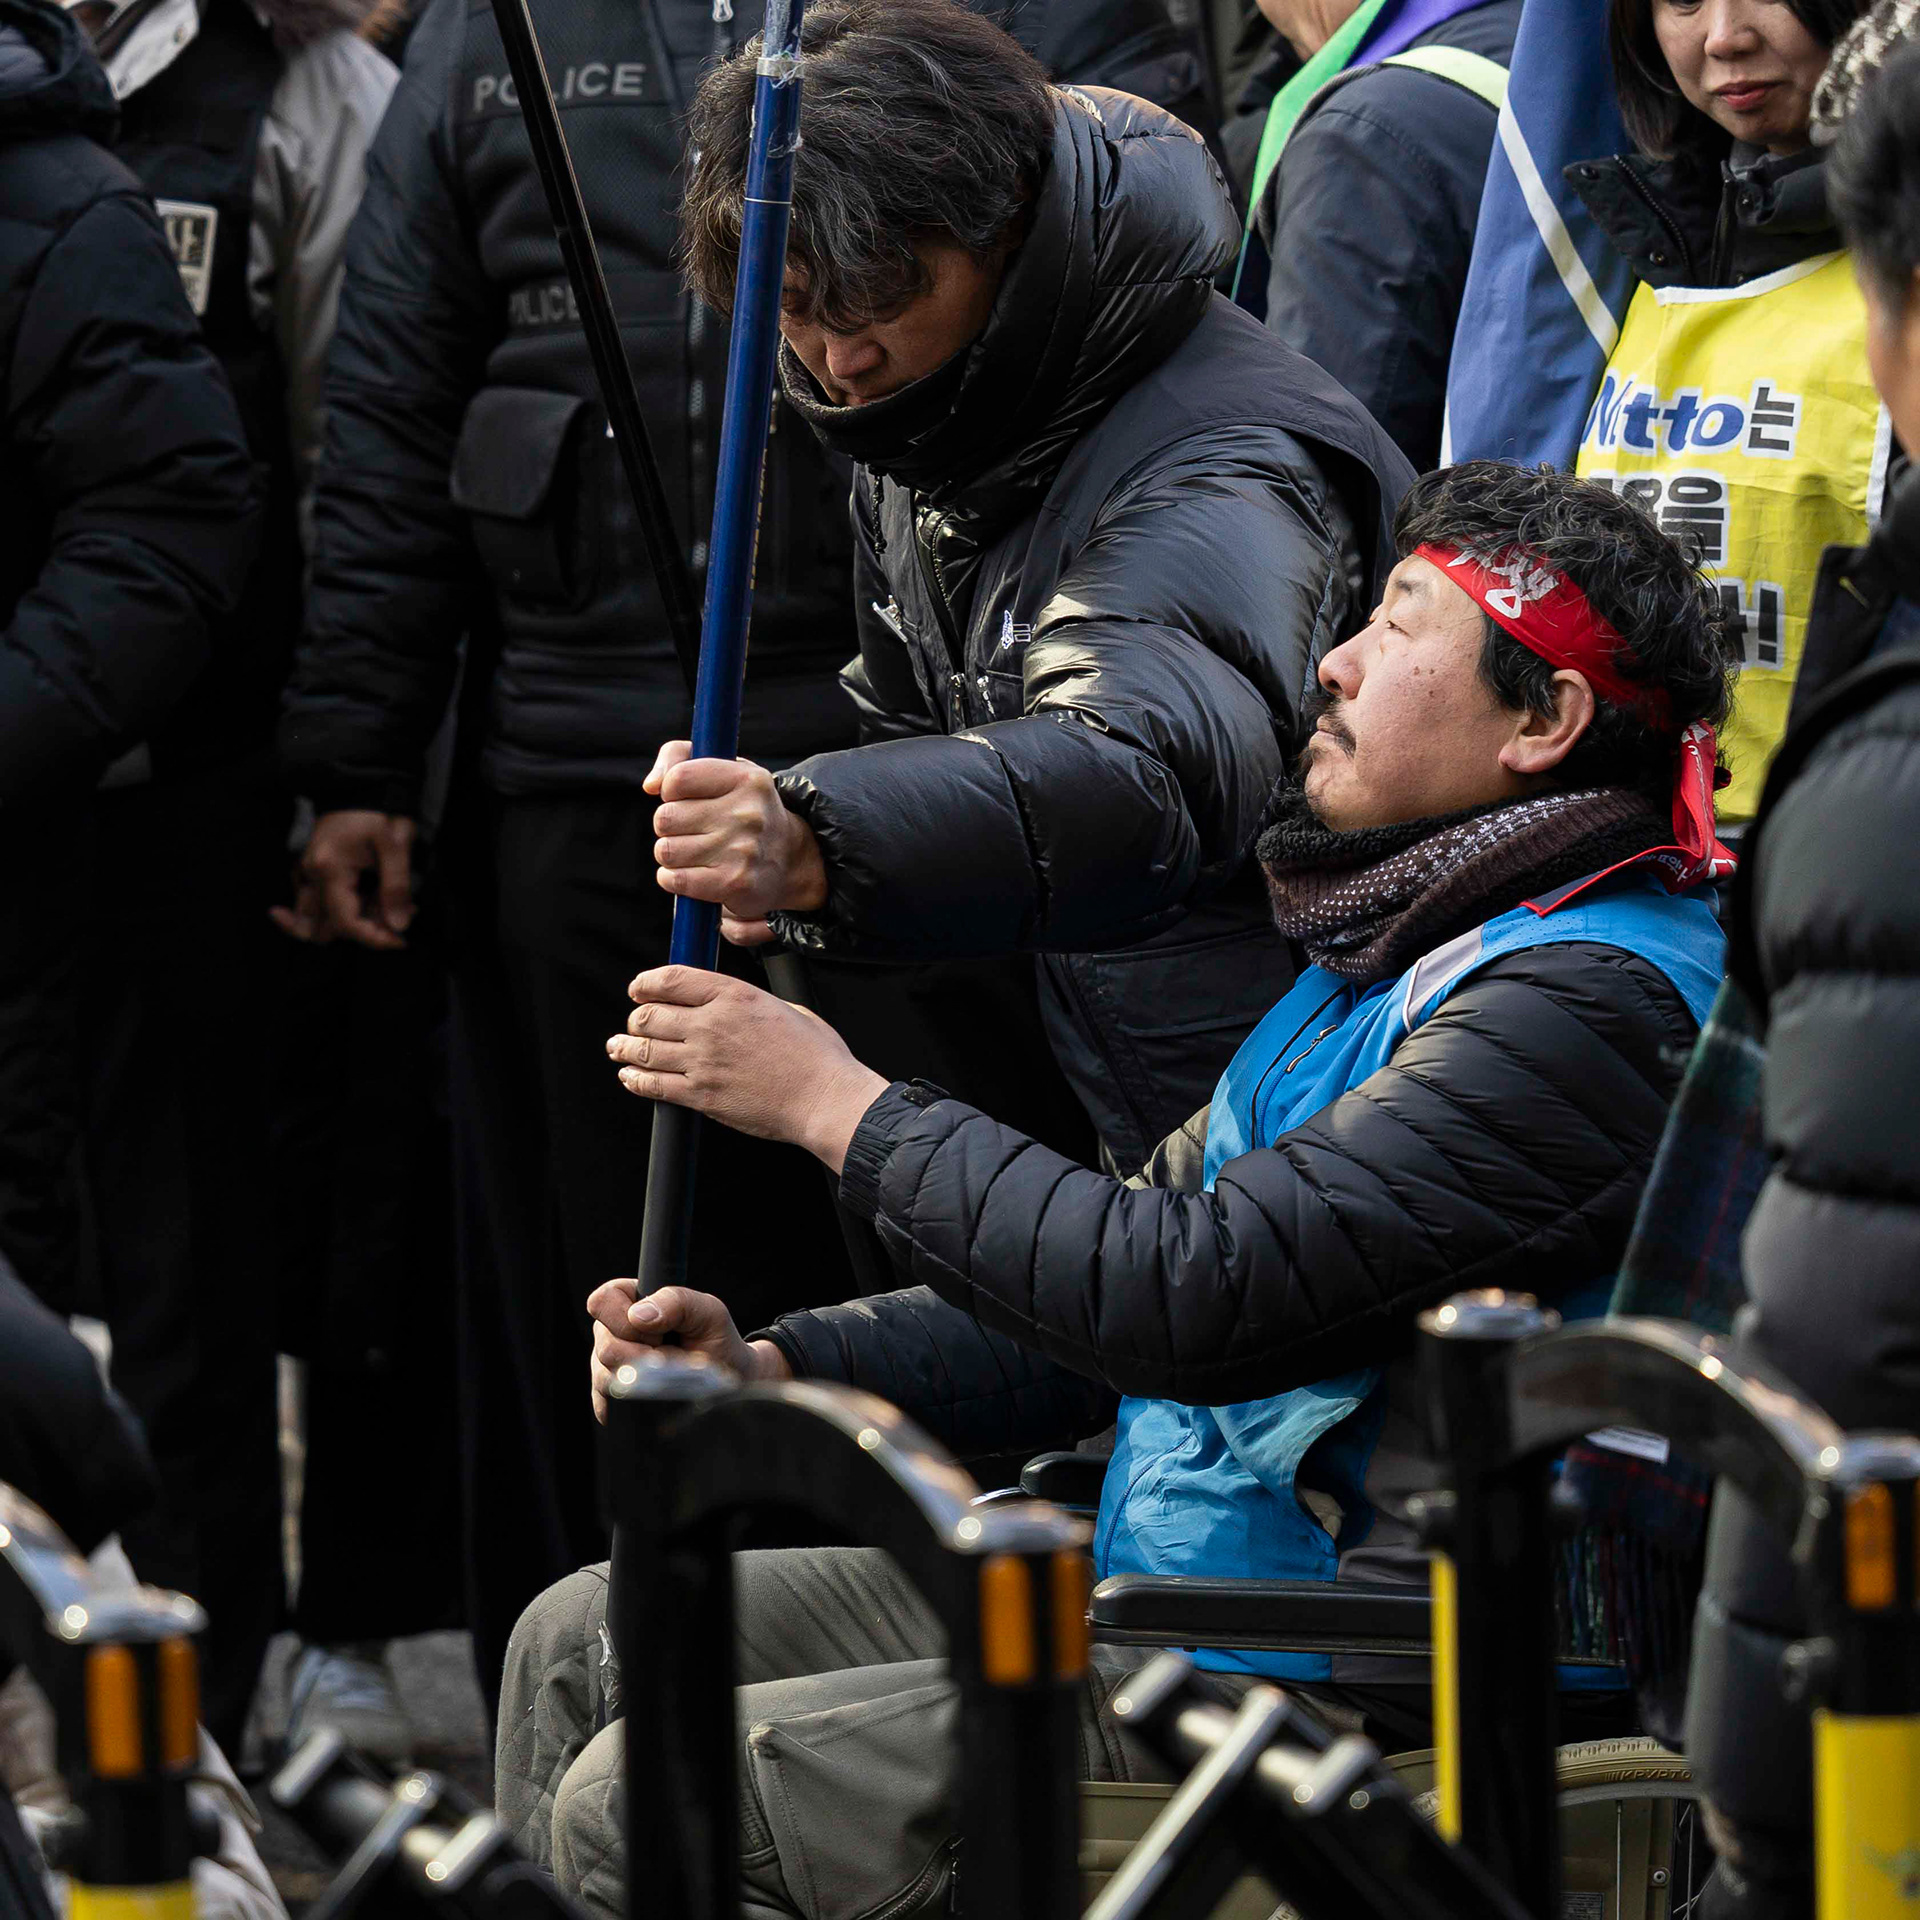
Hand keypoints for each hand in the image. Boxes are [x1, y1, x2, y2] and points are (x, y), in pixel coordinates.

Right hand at [270, 810, 415, 948]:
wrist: (359, 786)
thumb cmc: (379, 811)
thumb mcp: (395, 846)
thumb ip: (396, 887)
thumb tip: (398, 925)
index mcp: (329, 869)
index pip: (345, 923)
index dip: (374, 938)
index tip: (400, 940)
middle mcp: (309, 874)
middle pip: (327, 929)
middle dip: (363, 931)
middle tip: (395, 917)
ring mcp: (305, 873)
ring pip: (316, 922)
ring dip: (350, 925)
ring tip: (383, 908)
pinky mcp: (308, 872)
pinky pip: (314, 906)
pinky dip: (340, 912)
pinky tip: (371, 900)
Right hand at [586, 1278, 790, 1422]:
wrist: (728, 1378)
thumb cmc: (715, 1338)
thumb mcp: (707, 1311)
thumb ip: (675, 1301)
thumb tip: (637, 1316)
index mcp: (630, 1301)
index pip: (603, 1301)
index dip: (626, 1318)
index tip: (659, 1332)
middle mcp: (613, 1331)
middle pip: (605, 1346)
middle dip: (642, 1354)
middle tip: (670, 1355)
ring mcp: (609, 1364)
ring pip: (604, 1377)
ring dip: (641, 1379)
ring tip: (666, 1374)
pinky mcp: (613, 1395)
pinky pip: (605, 1403)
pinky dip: (627, 1403)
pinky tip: (649, 1398)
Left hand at [607, 966, 887, 1170]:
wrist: (824, 1098)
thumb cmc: (817, 1057)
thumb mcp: (787, 1009)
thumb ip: (753, 1004)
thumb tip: (737, 1007)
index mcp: (734, 996)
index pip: (671, 980)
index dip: (646, 983)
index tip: (639, 989)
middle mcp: (712, 1024)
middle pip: (651, 1015)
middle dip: (636, 1020)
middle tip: (634, 1025)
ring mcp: (703, 1061)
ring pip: (645, 1050)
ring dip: (626, 1048)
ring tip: (619, 1048)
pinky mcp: (701, 1095)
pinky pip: (654, 1085)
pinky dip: (636, 1079)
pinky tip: (631, 1077)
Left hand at [646, 740, 827, 945]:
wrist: (789, 861)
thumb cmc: (743, 810)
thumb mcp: (723, 770)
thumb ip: (678, 757)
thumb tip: (651, 786)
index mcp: (748, 779)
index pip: (678, 778)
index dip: (671, 791)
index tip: (687, 798)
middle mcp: (749, 814)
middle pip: (665, 818)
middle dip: (671, 826)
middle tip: (695, 830)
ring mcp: (742, 851)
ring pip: (666, 850)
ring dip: (672, 854)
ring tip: (697, 852)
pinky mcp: (733, 883)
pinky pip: (674, 879)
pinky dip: (672, 878)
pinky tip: (692, 873)